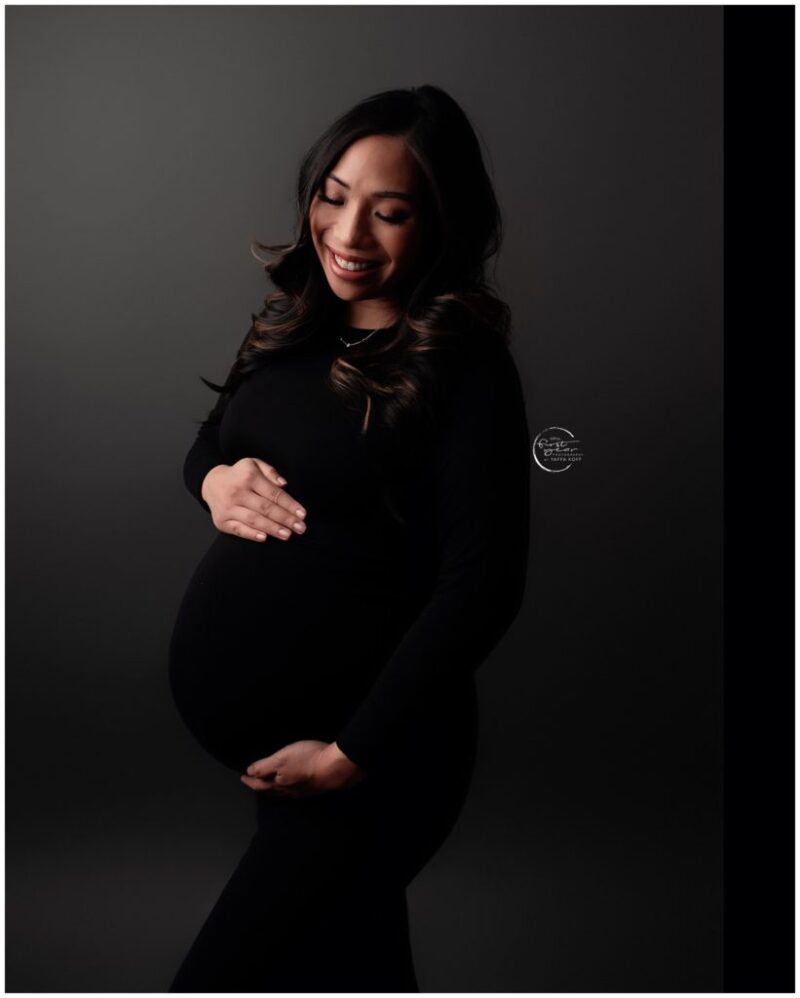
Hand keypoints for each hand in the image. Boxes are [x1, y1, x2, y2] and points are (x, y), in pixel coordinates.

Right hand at [201, 458, 307, 542]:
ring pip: (254, 520)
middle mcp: (238, 492)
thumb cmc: (239, 475)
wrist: (211, 483)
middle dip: (285, 519)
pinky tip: (265, 538)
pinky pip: (238, 529)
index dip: (289, 504)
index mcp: (249, 477)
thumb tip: (284, 484)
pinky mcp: (222, 521)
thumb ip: (270, 472)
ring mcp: (229, 507)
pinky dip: (251, 534)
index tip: (302, 514)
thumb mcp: (254, 464)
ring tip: (287, 535)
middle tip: (300, 528)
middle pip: (265, 508)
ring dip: (272, 528)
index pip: (273, 493)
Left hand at [239, 740, 365, 797]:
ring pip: (284, 791)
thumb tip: (249, 773)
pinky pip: (296, 789)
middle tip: (254, 781)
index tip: (242, 777)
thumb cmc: (307, 759)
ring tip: (271, 783)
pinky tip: (294, 782)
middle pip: (271, 790)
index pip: (259, 783)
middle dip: (261, 785)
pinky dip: (289, 786)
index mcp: (278, 784)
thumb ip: (264, 766)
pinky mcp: (315, 787)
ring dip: (275, 787)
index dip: (250, 780)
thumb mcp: (281, 758)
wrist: (335, 768)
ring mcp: (303, 791)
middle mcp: (289, 791)